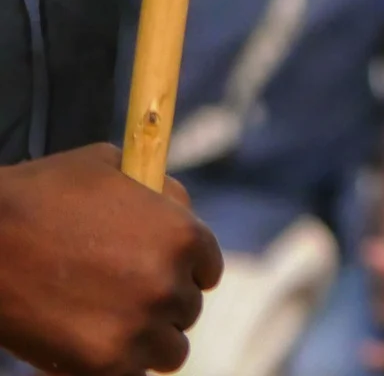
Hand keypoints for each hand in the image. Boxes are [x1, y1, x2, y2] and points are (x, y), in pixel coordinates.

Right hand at [0, 143, 222, 375]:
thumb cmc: (39, 195)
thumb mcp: (110, 167)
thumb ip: (156, 191)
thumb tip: (179, 208)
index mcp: (183, 235)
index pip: (206, 269)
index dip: (184, 273)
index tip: (161, 277)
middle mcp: (170, 283)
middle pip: (186, 310)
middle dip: (159, 306)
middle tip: (122, 300)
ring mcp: (140, 327)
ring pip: (169, 351)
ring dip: (147, 342)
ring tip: (113, 327)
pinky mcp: (105, 362)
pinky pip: (131, 374)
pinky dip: (117, 365)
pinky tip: (92, 345)